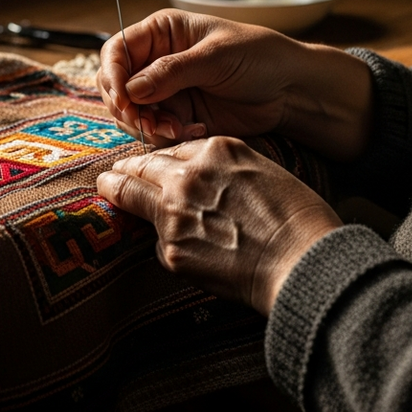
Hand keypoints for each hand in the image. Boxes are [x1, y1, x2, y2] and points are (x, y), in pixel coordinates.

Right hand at [96, 9, 372, 160]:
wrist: (290, 89)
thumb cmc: (259, 56)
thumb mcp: (215, 57)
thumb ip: (171, 72)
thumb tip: (130, 90)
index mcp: (161, 33)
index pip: (117, 51)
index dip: (112, 75)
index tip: (122, 99)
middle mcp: (156, 62)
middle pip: (116, 86)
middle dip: (128, 108)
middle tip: (149, 123)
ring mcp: (165, 92)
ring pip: (131, 114)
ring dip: (147, 126)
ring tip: (177, 129)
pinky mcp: (178, 117)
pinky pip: (155, 131)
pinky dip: (166, 136)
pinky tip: (193, 131)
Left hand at [96, 137, 341, 315]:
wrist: (305, 262)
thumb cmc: (299, 219)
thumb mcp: (262, 171)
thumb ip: (224, 169)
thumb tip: (201, 179)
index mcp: (215, 149)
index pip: (171, 150)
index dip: (159, 160)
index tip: (148, 165)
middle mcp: (188, 175)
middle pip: (139, 165)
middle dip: (123, 170)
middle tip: (110, 174)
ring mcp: (175, 212)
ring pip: (131, 196)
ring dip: (119, 193)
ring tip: (107, 188)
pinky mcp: (171, 249)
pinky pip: (156, 241)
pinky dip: (164, 242)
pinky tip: (176, 247)